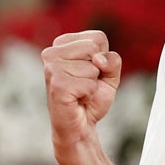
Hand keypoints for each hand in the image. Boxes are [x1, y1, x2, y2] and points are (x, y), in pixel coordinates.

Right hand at [42, 30, 121, 148]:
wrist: (80, 126)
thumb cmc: (92, 97)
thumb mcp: (110, 74)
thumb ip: (112, 59)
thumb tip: (97, 59)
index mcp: (62, 43)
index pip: (98, 38)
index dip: (103, 58)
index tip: (90, 72)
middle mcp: (52, 52)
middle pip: (94, 48)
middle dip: (97, 70)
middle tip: (85, 84)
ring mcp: (51, 68)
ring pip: (92, 67)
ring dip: (92, 84)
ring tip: (79, 92)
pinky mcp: (56, 84)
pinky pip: (89, 84)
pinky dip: (89, 94)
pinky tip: (77, 99)